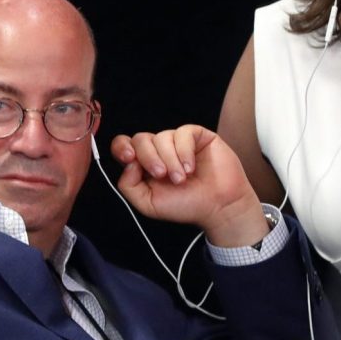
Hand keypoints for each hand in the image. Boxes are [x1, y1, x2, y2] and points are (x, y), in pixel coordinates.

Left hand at [111, 125, 268, 246]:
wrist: (218, 207)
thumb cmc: (186, 206)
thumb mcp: (148, 203)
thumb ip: (128, 185)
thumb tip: (128, 163)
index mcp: (143, 165)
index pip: (123, 145)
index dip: (122, 147)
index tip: (129, 157)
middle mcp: (158, 150)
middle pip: (141, 139)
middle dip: (149, 158)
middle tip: (162, 175)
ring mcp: (177, 142)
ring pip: (162, 137)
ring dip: (170, 160)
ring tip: (181, 178)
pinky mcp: (197, 136)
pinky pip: (183, 133)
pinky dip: (184, 151)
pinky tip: (191, 168)